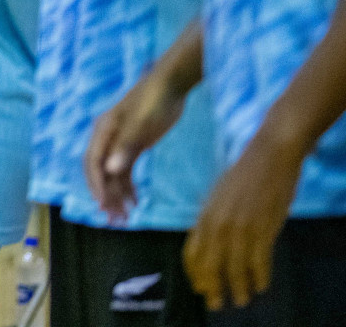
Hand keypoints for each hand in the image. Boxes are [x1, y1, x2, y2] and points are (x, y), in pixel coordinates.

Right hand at [83, 70, 189, 223]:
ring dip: (117, 195)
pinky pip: (126, 170)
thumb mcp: (142, 124)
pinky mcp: (133, 144)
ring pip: (113, 173)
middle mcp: (108, 138)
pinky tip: (136, 201)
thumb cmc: (154, 102)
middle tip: (114, 219)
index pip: (93, 162)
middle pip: (101, 171)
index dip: (96, 185)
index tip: (103, 205)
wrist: (171, 85)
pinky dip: (129, 186)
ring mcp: (120, 142)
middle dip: (106, 196)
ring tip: (125, 217)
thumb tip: (110, 170)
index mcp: (104, 131)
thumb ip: (126, 146)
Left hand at [184, 130, 303, 311]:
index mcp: (204, 215)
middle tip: (216, 304)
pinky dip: (259, 276)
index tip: (200, 288)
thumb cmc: (243, 175)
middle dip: (212, 287)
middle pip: (209, 264)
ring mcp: (240, 226)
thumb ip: (213, 219)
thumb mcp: (218, 197)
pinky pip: (259, 260)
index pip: (192, 252)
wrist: (268, 156)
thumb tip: (210, 242)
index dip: (195, 274)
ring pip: (234, 267)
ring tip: (241, 300)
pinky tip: (261, 286)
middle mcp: (217, 224)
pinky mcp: (262, 227)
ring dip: (238, 287)